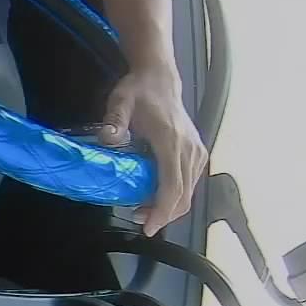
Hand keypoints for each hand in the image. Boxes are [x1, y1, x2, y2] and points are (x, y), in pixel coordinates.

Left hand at [98, 63, 208, 236]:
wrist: (160, 78)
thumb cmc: (139, 91)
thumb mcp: (120, 102)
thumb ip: (114, 121)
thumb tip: (108, 138)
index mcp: (172, 141)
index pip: (172, 185)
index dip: (161, 211)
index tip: (148, 227)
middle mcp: (190, 149)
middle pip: (183, 195)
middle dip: (162, 214)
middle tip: (139, 220)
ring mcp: (197, 152)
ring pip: (189, 191)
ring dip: (169, 206)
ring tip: (143, 209)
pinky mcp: (197, 153)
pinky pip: (189, 182)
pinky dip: (175, 195)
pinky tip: (155, 195)